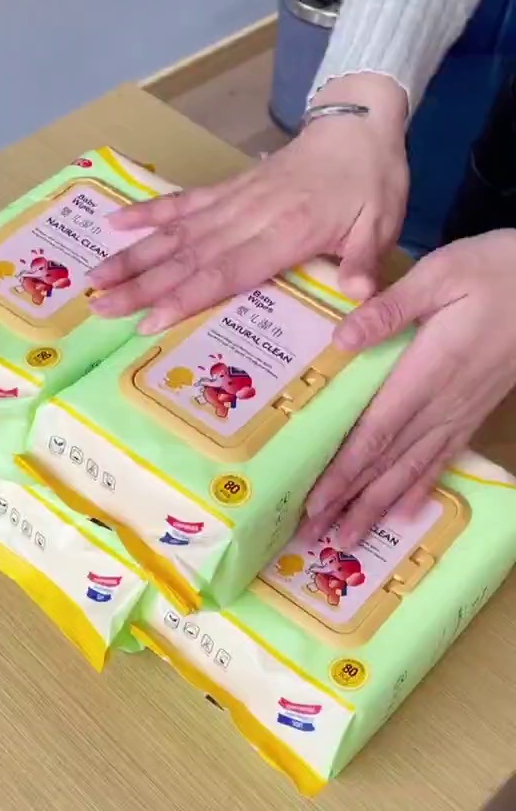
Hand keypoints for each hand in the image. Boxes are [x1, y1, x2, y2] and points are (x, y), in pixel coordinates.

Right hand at [89, 74, 408, 333]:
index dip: (186, 295)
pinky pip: (183, 202)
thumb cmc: (372, 182)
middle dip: (142, 284)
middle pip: (188, 255)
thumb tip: (357, 297)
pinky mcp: (228, 187)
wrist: (360, 123)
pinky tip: (114, 224)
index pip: (228, 269)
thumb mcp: (381, 225)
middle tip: (101, 308)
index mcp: (287, 230)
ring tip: (94, 277)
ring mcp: (234, 199)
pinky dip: (148, 213)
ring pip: (176, 232)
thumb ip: (362, 262)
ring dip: (134, 255)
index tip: (150, 319)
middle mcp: (250, 214)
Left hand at [306, 230, 515, 544]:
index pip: (376, 434)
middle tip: (314, 540)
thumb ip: (389, 309)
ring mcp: (462, 410)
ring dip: (378, 506)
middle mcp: (443, 403)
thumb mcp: (440, 274)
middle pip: (388, 464)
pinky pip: (444, 457)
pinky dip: (421, 487)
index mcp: (426, 372)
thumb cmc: (497, 269)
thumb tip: (341, 340)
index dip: (344, 472)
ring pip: (414, 470)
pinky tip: (404, 511)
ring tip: (349, 539)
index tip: (315, 504)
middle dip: (350, 504)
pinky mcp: (476, 408)